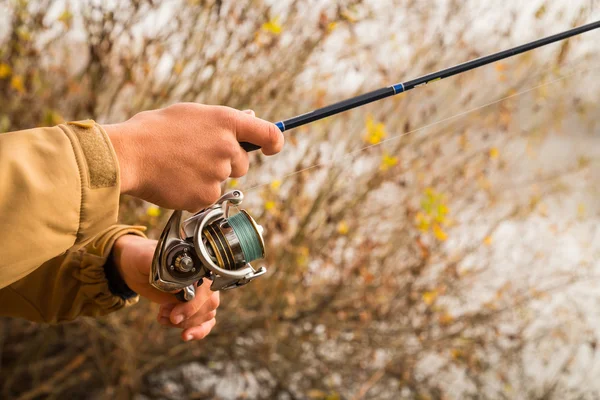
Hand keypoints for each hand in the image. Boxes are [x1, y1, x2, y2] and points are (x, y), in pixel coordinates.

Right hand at [103, 103, 283, 211]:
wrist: (128, 155)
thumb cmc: (155, 130)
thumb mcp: (192, 114)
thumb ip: (223, 120)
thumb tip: (250, 117)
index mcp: (226, 121)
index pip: (268, 134)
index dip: (274, 143)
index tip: (270, 149)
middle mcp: (228, 147)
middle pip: (242, 163)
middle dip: (226, 163)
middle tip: (196, 156)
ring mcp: (218, 173)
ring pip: (223, 180)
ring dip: (208, 177)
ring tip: (180, 166)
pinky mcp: (207, 195)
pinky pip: (208, 197)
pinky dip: (195, 193)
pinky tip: (176, 181)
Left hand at [111, 234, 219, 340]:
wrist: (135, 266)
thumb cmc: (141, 257)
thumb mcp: (145, 259)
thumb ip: (161, 268)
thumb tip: (180, 289)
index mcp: (196, 265)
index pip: (207, 288)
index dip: (193, 304)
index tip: (174, 315)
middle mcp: (202, 279)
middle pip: (209, 304)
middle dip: (188, 316)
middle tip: (167, 315)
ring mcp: (199, 294)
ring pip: (206, 315)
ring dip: (185, 323)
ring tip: (163, 316)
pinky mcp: (193, 307)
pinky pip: (206, 322)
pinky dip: (198, 331)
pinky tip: (186, 336)